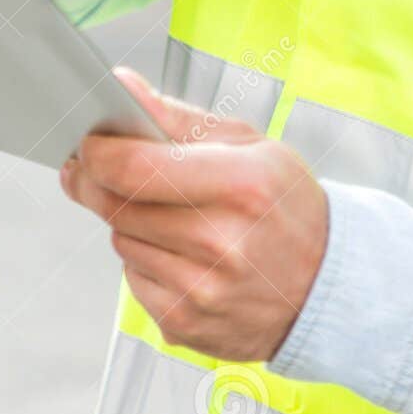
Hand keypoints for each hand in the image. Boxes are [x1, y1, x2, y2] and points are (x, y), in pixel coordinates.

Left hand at [59, 67, 328, 362]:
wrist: (325, 285)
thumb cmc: (286, 205)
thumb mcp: (250, 144)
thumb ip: (177, 117)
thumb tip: (122, 88)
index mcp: (240, 185)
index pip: (136, 169)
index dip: (98, 153)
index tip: (87, 142)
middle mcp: (220, 243)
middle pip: (117, 206)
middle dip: (97, 181)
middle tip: (94, 166)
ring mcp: (201, 290)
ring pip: (121, 241)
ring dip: (128, 220)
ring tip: (169, 213)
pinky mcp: (183, 324)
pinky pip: (132, 279)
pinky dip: (144, 259)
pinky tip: (180, 252)